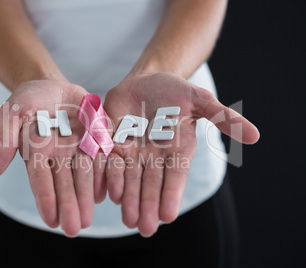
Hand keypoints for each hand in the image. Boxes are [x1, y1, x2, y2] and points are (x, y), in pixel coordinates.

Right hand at [0, 80, 102, 236]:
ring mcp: (79, 148)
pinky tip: (108, 193)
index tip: (51, 220)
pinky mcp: (97, 138)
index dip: (46, 199)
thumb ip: (5, 141)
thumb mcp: (13, 114)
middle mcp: (60, 156)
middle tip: (73, 229)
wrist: (53, 87)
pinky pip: (102, 157)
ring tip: (88, 219)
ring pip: (84, 176)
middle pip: (65, 183)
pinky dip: (104, 174)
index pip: (41, 179)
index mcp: (38, 153)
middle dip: (69, 205)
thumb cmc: (28, 100)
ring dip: (86, 197)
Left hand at [104, 73, 258, 236]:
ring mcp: (132, 150)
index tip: (168, 216)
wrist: (145, 81)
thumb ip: (223, 117)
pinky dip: (109, 176)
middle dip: (147, 205)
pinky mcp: (112, 142)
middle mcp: (154, 156)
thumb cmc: (175, 91)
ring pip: (129, 178)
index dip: (170, 195)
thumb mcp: (199, 100)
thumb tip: (256, 136)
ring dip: (128, 198)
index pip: (175, 176)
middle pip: (150, 184)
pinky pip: (109, 161)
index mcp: (177, 149)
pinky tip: (108, 193)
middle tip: (144, 228)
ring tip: (127, 219)